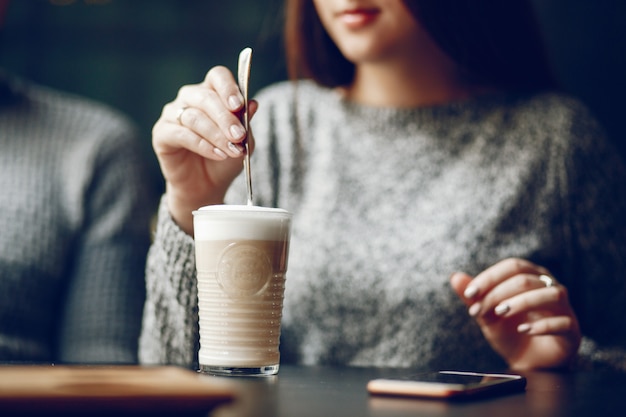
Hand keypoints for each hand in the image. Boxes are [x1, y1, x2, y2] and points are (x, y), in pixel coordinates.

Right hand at [152, 66, 258, 233]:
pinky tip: (217, 155)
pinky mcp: (161, 133)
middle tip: (239, 136)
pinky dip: (202, 145)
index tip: (239, 105)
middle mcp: (190, 98)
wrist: (207, 186)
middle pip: (206, 97)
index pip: (218, 77)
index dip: (228, 88)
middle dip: (226, 118)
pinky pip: (181, 134)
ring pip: (194, 117)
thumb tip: (253, 103)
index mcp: (211, 92)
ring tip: (232, 150)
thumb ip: (246, 122)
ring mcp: (172, 114)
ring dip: (216, 135)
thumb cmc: (226, 158)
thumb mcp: (243, 141)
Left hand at [450, 258, 580, 369]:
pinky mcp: (571, 329)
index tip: (469, 294)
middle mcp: (550, 287)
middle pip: (526, 279)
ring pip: (550, 294)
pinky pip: (562, 322)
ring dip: (522, 302)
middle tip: (479, 311)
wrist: (528, 363)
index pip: (512, 266)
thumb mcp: (486, 314)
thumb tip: (454, 276)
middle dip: (498, 293)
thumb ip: (472, 296)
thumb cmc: (509, 332)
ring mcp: (564, 308)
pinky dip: (541, 325)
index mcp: (531, 276)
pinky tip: (523, 330)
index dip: (489, 277)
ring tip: (500, 314)